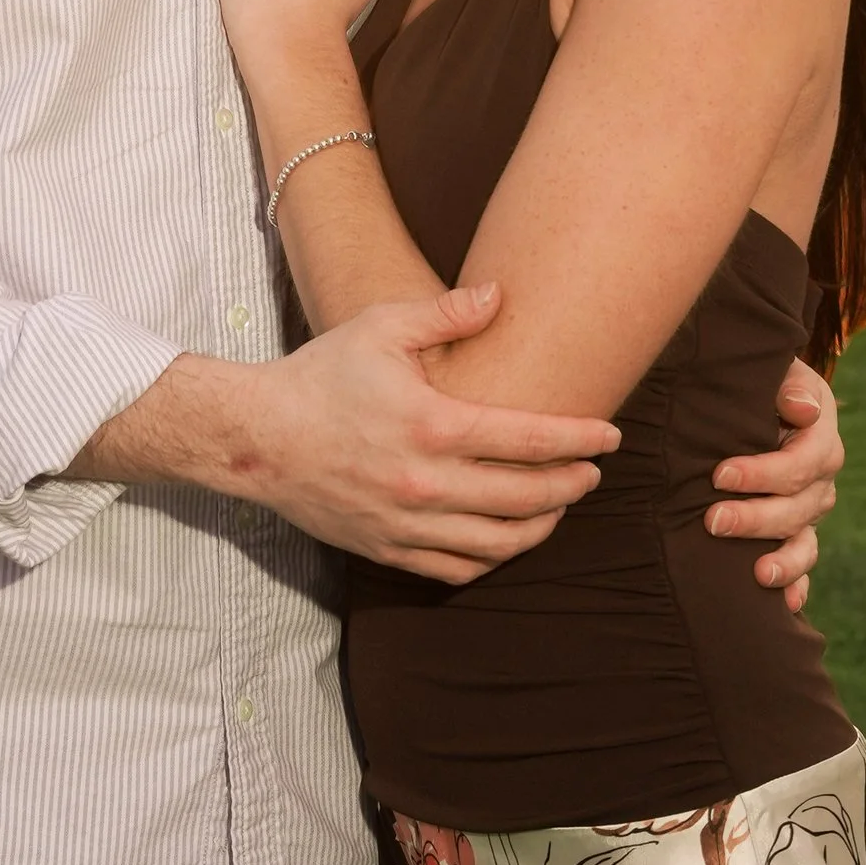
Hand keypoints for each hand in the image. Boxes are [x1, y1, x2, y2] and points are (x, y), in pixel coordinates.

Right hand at [235, 281, 620, 583]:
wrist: (256, 438)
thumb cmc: (321, 375)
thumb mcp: (381, 328)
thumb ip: (446, 313)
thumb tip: (501, 294)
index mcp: (434, 425)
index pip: (531, 439)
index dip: (580, 439)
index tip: (610, 436)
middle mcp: (427, 482)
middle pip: (527, 496)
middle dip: (572, 485)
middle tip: (592, 472)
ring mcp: (408, 523)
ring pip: (499, 543)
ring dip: (541, 527)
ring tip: (559, 507)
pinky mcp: (388, 548)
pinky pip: (457, 569)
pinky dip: (492, 558)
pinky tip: (506, 538)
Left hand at [704, 353, 842, 612]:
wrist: (754, 402)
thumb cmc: (757, 383)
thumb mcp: (775, 371)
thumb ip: (788, 386)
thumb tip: (804, 410)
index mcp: (819, 437)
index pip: (801, 462)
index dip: (763, 472)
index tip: (719, 475)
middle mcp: (820, 479)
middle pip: (799, 508)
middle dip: (757, 518)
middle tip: (713, 522)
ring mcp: (809, 511)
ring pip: (805, 543)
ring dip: (785, 562)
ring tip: (760, 575)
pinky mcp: (795, 535)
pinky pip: (802, 566)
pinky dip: (796, 587)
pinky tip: (786, 606)